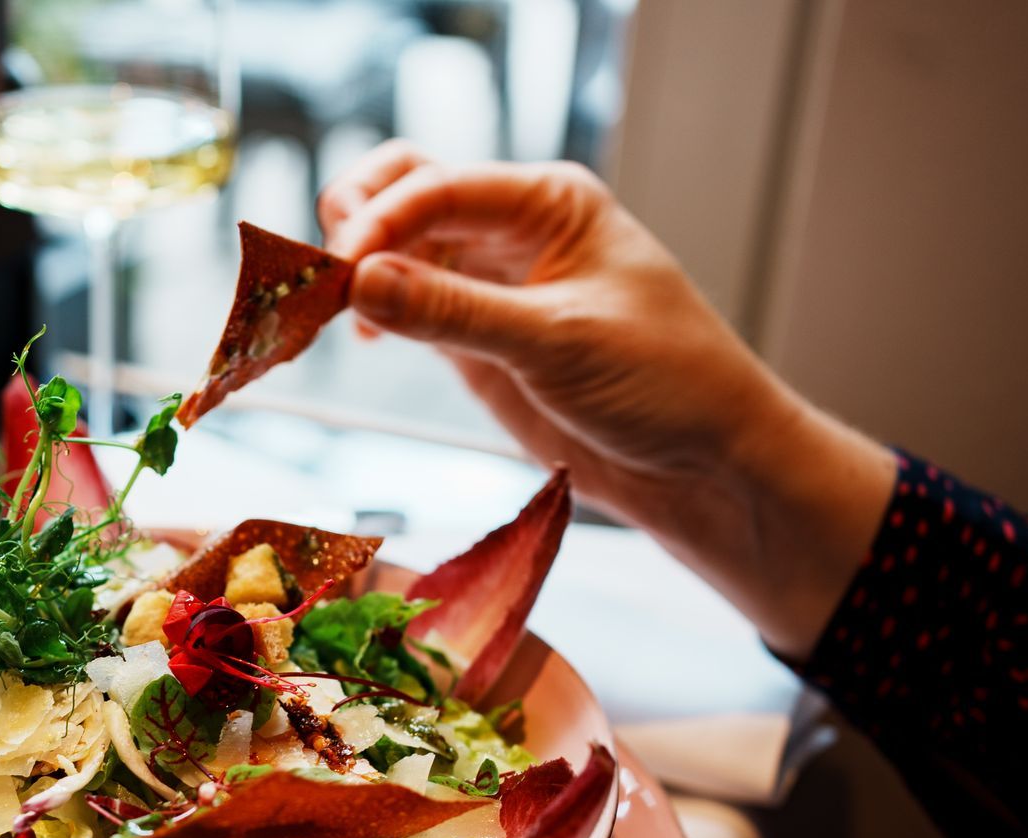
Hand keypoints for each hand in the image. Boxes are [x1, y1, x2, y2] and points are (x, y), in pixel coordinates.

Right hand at [317, 143, 896, 656]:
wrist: (703, 462)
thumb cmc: (665, 384)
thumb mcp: (559, 343)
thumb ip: (456, 313)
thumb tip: (359, 282)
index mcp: (549, 202)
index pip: (440, 185)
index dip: (380, 220)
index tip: (339, 268)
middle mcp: (514, 228)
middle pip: (406, 193)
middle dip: (357, 223)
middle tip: (324, 278)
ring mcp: (490, 282)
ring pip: (397, 247)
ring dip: (355, 267)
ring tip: (327, 311)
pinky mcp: (475, 336)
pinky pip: (406, 303)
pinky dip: (371, 310)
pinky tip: (360, 335)